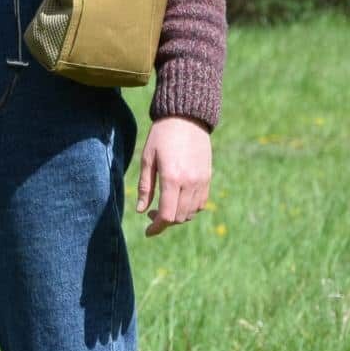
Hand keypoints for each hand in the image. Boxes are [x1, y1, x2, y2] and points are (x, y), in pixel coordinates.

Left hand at [134, 116, 211, 236]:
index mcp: (172, 178)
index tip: (148, 232)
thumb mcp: (147, 159)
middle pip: (180, 217)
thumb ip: (146, 186)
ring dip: (177, 216)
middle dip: (165, 222)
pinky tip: (178, 200)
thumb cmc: (161, 136)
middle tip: (152, 213)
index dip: (157, 227)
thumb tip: (142, 211)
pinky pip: (201, 203)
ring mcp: (201, 181)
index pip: (167, 215)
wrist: (187, 118)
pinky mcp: (208, 178)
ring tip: (164, 206)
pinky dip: (190, 208)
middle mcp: (190, 183)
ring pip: (192, 212)